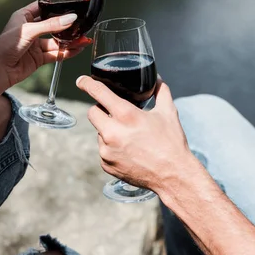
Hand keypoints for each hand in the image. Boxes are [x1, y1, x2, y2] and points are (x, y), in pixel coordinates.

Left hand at [0, 1, 91, 88]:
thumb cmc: (6, 46)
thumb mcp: (29, 31)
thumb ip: (51, 25)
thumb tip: (71, 18)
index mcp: (23, 16)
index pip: (43, 6)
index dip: (56, 5)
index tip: (71, 2)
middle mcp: (31, 29)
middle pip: (53, 25)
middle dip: (67, 25)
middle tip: (82, 24)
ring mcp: (35, 44)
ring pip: (56, 41)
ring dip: (69, 41)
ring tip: (84, 39)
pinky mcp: (38, 58)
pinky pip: (55, 53)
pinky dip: (66, 52)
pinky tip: (77, 49)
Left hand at [76, 76, 195, 192]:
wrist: (173, 175)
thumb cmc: (171, 143)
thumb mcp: (168, 112)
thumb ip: (160, 92)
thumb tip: (156, 79)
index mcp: (126, 115)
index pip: (98, 93)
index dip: (87, 83)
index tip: (81, 81)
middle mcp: (112, 132)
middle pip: (92, 112)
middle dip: (100, 109)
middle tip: (113, 112)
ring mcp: (107, 150)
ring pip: (99, 131)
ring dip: (108, 129)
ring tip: (128, 135)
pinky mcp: (106, 164)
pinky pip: (103, 149)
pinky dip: (111, 147)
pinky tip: (127, 150)